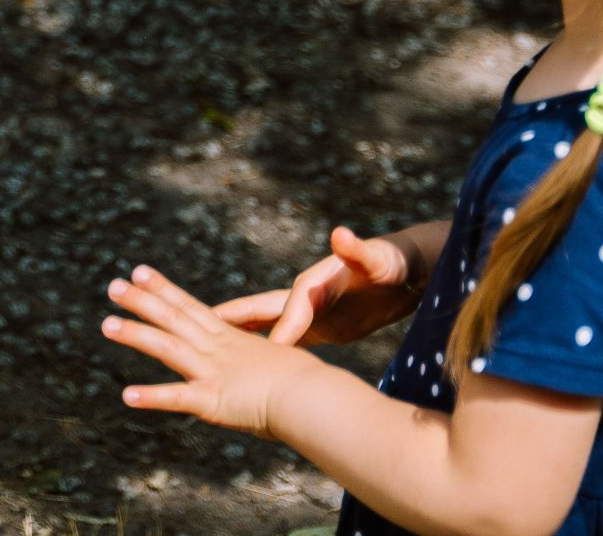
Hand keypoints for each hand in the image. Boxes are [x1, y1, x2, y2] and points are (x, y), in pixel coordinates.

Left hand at [105, 264, 316, 437]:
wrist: (316, 396)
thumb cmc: (307, 384)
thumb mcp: (278, 365)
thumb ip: (261, 365)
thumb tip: (264, 367)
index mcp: (230, 339)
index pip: (190, 306)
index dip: (163, 288)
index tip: (138, 271)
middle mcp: (216, 349)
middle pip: (172, 317)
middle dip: (140, 300)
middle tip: (111, 285)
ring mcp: (212, 372)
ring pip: (166, 347)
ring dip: (134, 334)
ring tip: (106, 325)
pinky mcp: (213, 400)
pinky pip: (177, 398)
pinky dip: (151, 397)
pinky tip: (126, 396)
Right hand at [216, 225, 423, 346]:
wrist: (406, 270)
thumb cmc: (392, 262)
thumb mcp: (378, 258)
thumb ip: (358, 250)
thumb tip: (341, 234)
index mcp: (314, 282)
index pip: (292, 306)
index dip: (281, 327)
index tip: (272, 349)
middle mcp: (305, 296)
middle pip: (262, 311)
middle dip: (232, 324)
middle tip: (196, 337)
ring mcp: (310, 312)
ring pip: (268, 327)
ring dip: (242, 338)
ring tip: (208, 354)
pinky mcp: (321, 326)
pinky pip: (289, 341)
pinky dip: (270, 353)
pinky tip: (253, 369)